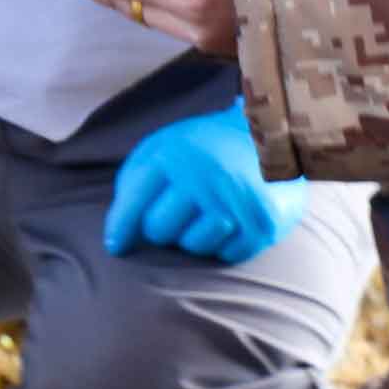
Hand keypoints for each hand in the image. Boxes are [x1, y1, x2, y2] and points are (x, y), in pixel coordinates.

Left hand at [103, 110, 309, 265]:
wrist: (272, 133)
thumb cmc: (206, 147)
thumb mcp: (164, 147)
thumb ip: (135, 183)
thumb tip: (117, 234)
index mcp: (173, 155)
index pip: (134, 204)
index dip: (120, 230)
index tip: (117, 246)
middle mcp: (203, 176)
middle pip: (159, 231)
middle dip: (163, 227)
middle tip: (180, 211)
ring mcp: (235, 200)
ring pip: (194, 246)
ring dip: (196, 236)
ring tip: (209, 212)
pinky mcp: (263, 222)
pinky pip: (228, 254)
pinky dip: (226, 245)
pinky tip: (233, 221)